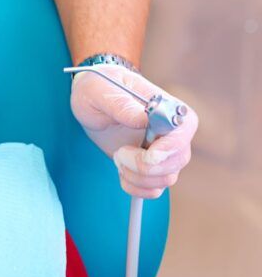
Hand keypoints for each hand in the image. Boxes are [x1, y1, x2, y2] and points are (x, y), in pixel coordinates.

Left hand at [70, 64, 198, 198]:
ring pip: (167, 179)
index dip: (168, 148)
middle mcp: (172, 131)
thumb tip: (144, 118)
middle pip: (177, 160)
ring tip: (118, 158)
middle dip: (144, 166)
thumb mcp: (100, 91)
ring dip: (137, 177)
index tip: (146, 155)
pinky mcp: (151, 166)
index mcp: (167, 107)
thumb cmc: (98, 87)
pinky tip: (122, 174)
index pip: (185, 130)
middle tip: (119, 153)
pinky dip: (137, 188)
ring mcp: (163, 151)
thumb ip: (121, 104)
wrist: (92, 100)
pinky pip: (155, 189)